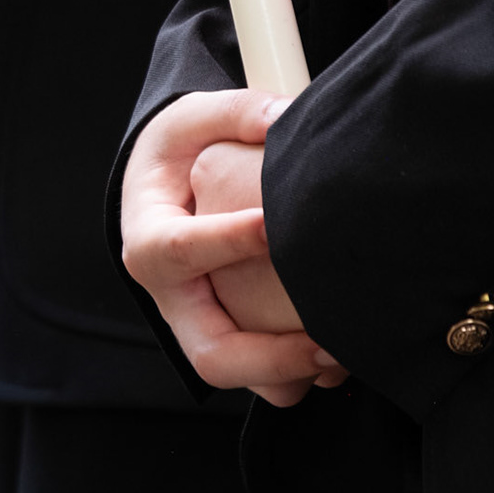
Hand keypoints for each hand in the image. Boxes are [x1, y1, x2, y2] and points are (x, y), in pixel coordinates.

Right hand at [120, 89, 348, 406]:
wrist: (164, 190)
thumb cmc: (178, 152)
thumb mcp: (194, 118)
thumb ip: (237, 113)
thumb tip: (286, 116)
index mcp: (149, 240)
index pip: (178, 250)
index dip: (224, 242)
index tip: (274, 225)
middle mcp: (171, 298)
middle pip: (209, 352)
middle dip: (271, 355)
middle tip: (328, 339)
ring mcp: (199, 326)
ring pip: (242, 377)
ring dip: (293, 373)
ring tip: (344, 349)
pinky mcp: (229, 339)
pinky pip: (265, 379)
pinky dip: (301, 373)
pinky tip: (340, 345)